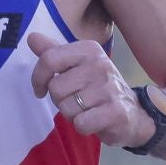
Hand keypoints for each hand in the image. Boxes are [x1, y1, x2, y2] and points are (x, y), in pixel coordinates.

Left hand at [27, 32, 152, 148]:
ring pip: (66, 108)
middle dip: (60, 100)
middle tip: (77, 100)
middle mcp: (100, 64)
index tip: (40, 88)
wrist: (134, 113)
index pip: (48, 59)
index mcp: (89, 50)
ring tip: (88, 109)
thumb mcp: (76, 66)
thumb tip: (31, 37)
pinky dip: (83, 127)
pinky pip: (80, 123)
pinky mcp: (115, 111)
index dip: (38, 78)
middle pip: (55, 88)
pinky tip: (95, 120)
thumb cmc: (97, 88)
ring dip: (72, 114)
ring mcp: (109, 88)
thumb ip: (53, 52)